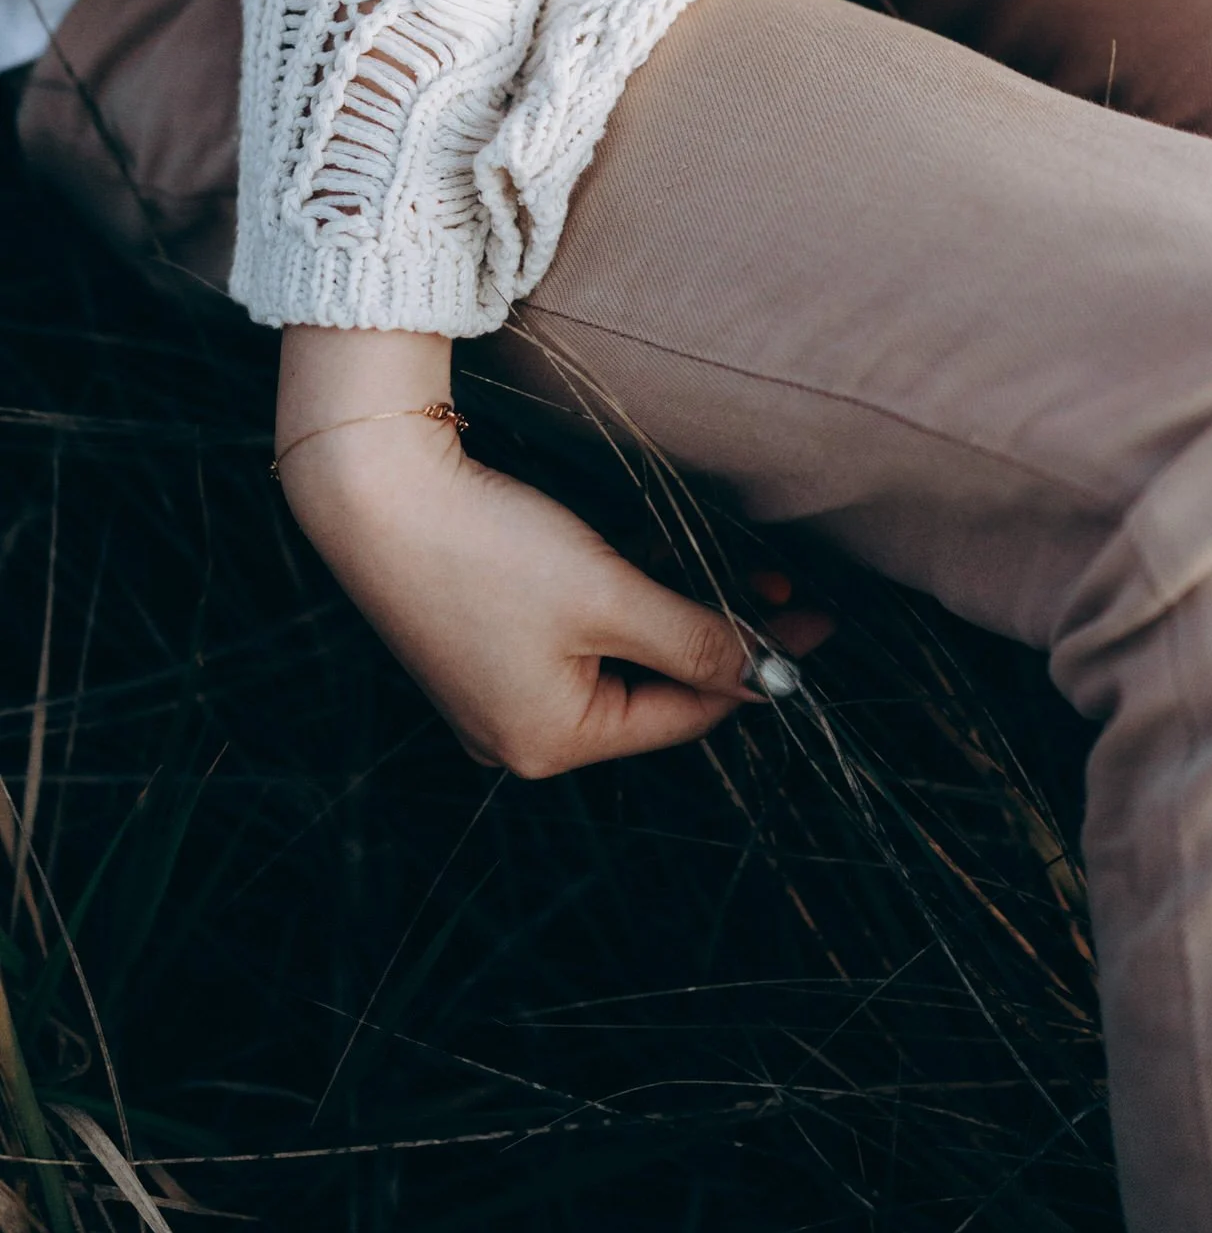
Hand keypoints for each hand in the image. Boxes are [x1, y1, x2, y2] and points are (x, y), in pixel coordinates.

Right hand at [277, 336, 829, 776]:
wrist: (371, 490)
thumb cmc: (490, 548)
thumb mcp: (611, 595)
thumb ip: (694, 638)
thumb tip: (767, 677)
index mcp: (550, 742)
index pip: (683, 715)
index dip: (756, 667)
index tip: (820, 624)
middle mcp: (517, 731)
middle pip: (652, 687)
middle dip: (722, 632)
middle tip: (789, 585)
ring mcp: (492, 689)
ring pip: (618, 654)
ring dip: (681, 608)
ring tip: (746, 565)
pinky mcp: (477, 638)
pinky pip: (577, 633)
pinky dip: (625, 598)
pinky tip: (663, 556)